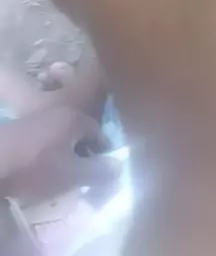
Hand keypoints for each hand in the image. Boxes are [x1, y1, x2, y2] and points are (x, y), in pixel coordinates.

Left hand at [0, 106, 118, 202]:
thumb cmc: (36, 167)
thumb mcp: (72, 175)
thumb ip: (99, 171)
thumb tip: (121, 166)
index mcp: (75, 118)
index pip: (100, 133)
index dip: (104, 153)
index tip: (103, 172)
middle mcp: (58, 111)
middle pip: (80, 133)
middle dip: (84, 154)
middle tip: (84, 175)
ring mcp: (38, 118)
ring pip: (61, 136)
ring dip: (66, 154)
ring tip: (63, 175)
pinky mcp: (22, 128)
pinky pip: (45, 139)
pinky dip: (49, 153)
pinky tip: (42, 169)